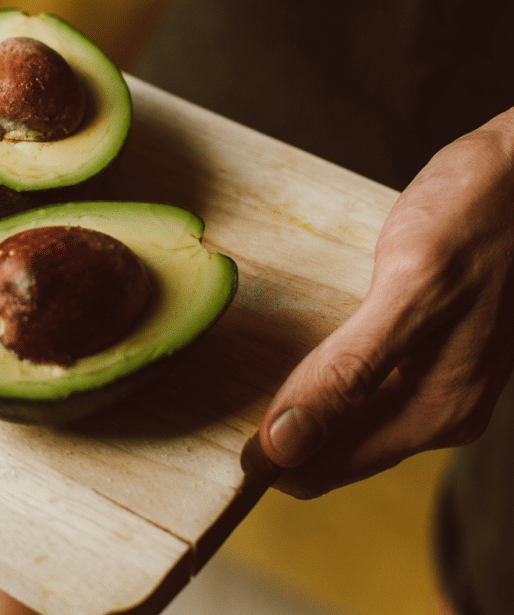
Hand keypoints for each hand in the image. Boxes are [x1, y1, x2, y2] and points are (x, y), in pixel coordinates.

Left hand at [250, 108, 513, 497]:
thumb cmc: (474, 220)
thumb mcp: (408, 292)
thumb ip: (350, 372)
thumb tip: (285, 445)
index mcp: (435, 409)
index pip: (328, 466)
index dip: (270, 461)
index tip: (215, 441)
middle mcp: (442, 408)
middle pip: (338, 449)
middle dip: (280, 443)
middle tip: (212, 417)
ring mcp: (440, 379)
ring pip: (351, 419)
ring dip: (300, 414)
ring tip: (240, 396)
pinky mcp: (433, 346)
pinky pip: (365, 387)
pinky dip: (325, 384)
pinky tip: (297, 364)